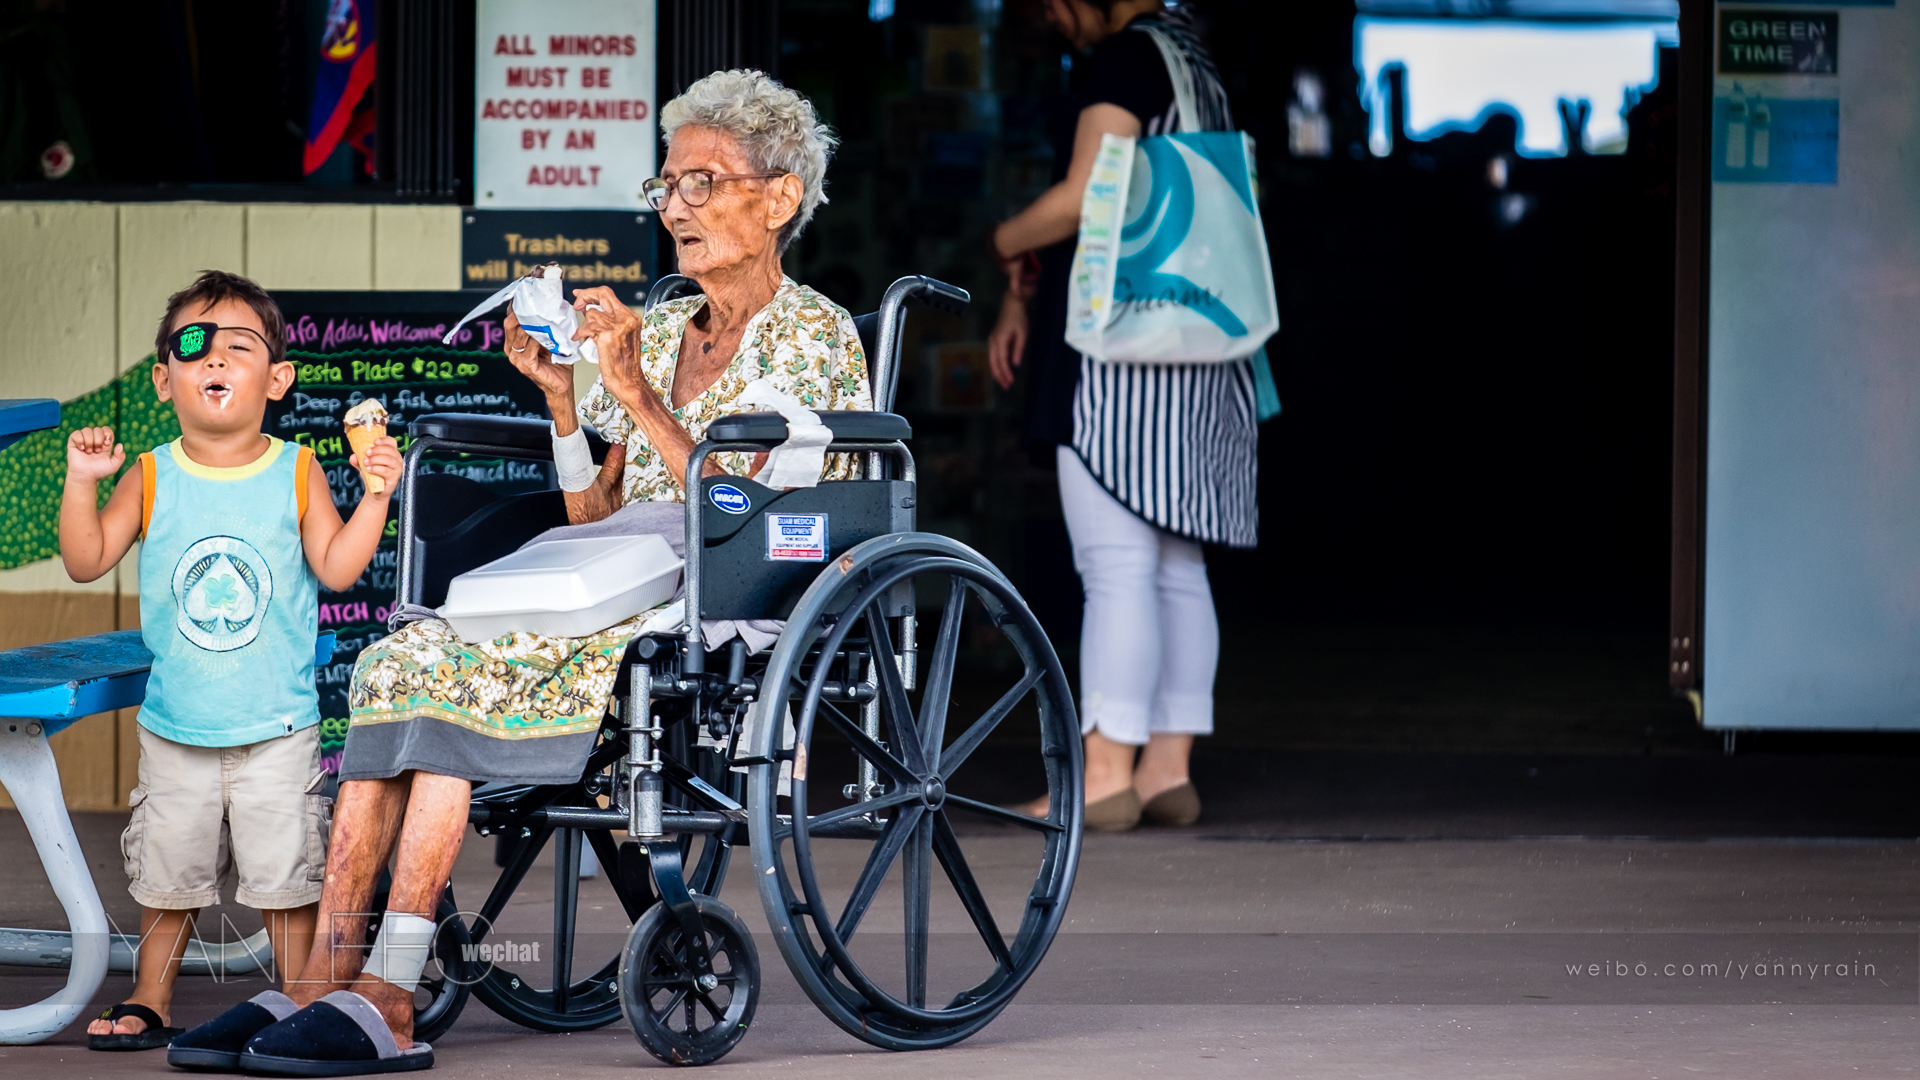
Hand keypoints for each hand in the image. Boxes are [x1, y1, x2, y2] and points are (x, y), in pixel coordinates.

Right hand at [66, 426, 124, 484]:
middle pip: (98, 429)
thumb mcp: (114, 465)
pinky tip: (81, 449)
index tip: (107, 443)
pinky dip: (80, 440)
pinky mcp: (73, 442)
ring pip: (87, 430)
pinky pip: (76, 433)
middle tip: (97, 451)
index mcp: (104, 443)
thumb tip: (119, 444)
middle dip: (99, 440)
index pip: (106, 430)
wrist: (85, 476)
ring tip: (88, 452)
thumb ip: (120, 456)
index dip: (107, 433)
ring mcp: (83, 440)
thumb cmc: (99, 471)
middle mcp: (94, 440)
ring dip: (89, 442)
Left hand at [348, 436, 401, 500]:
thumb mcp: (363, 464)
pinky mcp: (394, 478)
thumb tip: (353, 456)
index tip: (374, 441)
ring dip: (376, 459)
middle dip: (377, 450)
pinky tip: (369, 469)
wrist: (375, 490)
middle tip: (366, 452)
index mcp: (391, 452)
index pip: (391, 442)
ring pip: (390, 460)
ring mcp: (397, 469)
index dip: (384, 440)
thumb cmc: (373, 474)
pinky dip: (377, 469)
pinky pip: (387, 471)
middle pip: (390, 450)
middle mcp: (396, 459)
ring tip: (365, 462)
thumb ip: (358, 460)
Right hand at [502, 309, 573, 401]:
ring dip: (532, 324)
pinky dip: (537, 339)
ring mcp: (517, 358)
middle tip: (534, 302)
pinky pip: (529, 348)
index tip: (526, 295)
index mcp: (514, 342)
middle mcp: (512, 349)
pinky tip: (545, 334)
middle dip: (522, 312)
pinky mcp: (526, 366)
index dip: (517, 307)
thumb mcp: (549, 339)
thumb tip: (550, 306)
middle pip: (511, 324)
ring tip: (542, 315)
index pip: (510, 319)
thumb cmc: (556, 362)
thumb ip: (545, 326)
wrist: (561, 385)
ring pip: (520, 335)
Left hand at [571, 286, 648, 411]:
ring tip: (582, 335)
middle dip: (585, 296)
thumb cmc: (623, 365)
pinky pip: (588, 327)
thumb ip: (606, 321)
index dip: (592, 293)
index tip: (580, 295)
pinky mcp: (609, 336)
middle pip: (603, 294)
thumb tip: (588, 309)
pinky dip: (581, 333)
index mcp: (631, 318)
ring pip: (592, 313)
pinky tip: (580, 339)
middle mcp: (627, 319)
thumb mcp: (618, 337)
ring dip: (583, 324)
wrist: (628, 382)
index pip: (609, 295)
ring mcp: (619, 326)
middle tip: (576, 305)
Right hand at [987, 291, 1029, 390]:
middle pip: (993, 363)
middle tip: (1006, 387)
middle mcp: (992, 342)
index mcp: (999, 340)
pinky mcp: (992, 341)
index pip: (1002, 361)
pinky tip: (1000, 372)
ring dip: (997, 373)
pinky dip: (996, 366)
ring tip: (1004, 383)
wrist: (1011, 305)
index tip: (1011, 382)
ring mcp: (991, 341)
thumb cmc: (1018, 318)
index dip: (1006, 373)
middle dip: (999, 376)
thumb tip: (1016, 365)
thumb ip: (1018, 349)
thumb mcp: (1022, 334)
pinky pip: (992, 357)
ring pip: (991, 361)